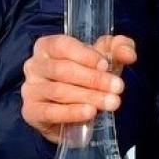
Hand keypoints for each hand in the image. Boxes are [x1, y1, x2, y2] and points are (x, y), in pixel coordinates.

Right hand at [21, 34, 135, 143]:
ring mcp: (30, 89)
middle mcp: (33, 65)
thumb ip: (119, 49)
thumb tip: (128, 53)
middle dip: (94, 79)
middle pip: (63, 70)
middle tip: (118, 88)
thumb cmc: (87, 76)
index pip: (62, 46)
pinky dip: (72, 112)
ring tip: (111, 102)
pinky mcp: (31, 111)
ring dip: (88, 96)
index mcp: (47, 46)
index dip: (85, 55)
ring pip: (59, 91)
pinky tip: (90, 112)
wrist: (73, 111)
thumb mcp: (105, 58)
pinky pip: (50, 112)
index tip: (107, 65)